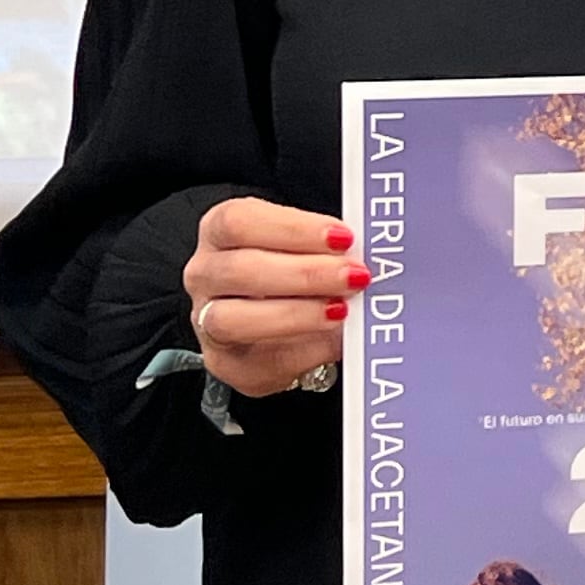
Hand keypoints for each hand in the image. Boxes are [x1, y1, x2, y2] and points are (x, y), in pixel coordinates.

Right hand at [184, 196, 367, 397]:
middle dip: (306, 274)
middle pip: (241, 270)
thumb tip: (378, 252)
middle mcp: (205, 274)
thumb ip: (329, 243)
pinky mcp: (226, 363)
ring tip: (342, 310)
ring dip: (298, 314)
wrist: (269, 313)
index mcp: (221, 231)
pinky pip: (260, 361)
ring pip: (235, 319)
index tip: (343, 237)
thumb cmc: (291, 265)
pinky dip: (305, 351)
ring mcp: (206, 321)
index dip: (293, 228)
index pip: (240, 222)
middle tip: (355, 276)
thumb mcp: (304, 243)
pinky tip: (336, 339)